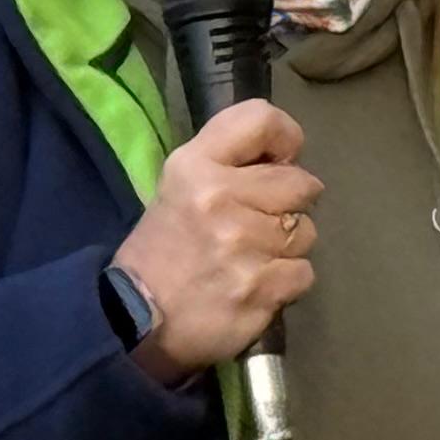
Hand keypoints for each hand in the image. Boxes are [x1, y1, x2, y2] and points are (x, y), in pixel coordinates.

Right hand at [110, 99, 316, 384]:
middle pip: (301, 184)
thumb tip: (289, 154)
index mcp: (196, 165)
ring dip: (286, 247)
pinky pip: (303, 274)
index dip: (285, 140)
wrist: (134, 320)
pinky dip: (286, 282)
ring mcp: (243, 248)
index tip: (277, 163)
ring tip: (252, 258)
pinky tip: (256, 285)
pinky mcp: (259, 291)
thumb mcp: (181, 183)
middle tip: (258, 223)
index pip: (262, 120)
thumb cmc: (164, 247)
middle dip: (288, 204)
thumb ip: (229, 159)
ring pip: (305, 232)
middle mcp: (221, 199)